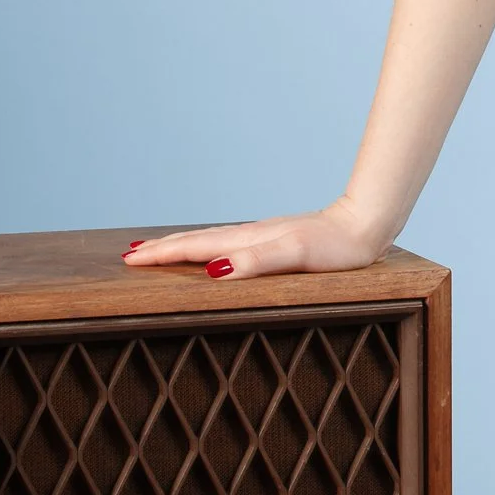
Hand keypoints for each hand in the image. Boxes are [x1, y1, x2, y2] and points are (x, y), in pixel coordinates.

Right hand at [121, 200, 389, 281]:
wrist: (366, 225)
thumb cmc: (336, 247)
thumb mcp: (296, 255)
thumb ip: (256, 261)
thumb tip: (214, 269)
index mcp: (248, 240)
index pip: (195, 247)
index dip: (161, 254)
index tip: (129, 259)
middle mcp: (250, 235)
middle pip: (196, 240)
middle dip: (162, 248)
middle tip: (129, 254)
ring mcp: (262, 236)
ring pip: (211, 240)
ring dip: (182, 246)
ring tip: (158, 249)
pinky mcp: (276, 240)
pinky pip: (229, 243)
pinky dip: (208, 247)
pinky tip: (214, 252)